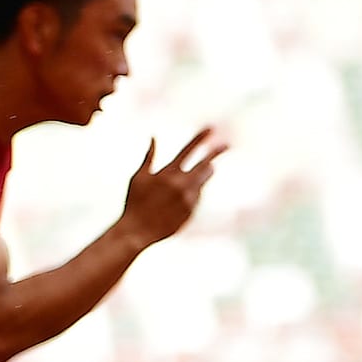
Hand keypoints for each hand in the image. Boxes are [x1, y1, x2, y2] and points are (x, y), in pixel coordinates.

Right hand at [119, 128, 224, 244]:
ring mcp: (189, 198)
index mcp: (168, 173)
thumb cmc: (134, 203)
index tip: (211, 129)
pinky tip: (176, 201)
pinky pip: (197, 197)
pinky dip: (191, 194)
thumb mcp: (138, 177)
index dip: (200, 139)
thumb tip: (153, 137)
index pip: (188, 150)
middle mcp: (182, 184)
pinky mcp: (193, 211)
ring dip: (201, 175)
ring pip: (203, 181)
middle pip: (205, 165)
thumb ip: (149, 157)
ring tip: (190, 178)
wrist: (137, 232)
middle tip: (226, 145)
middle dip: (214, 154)